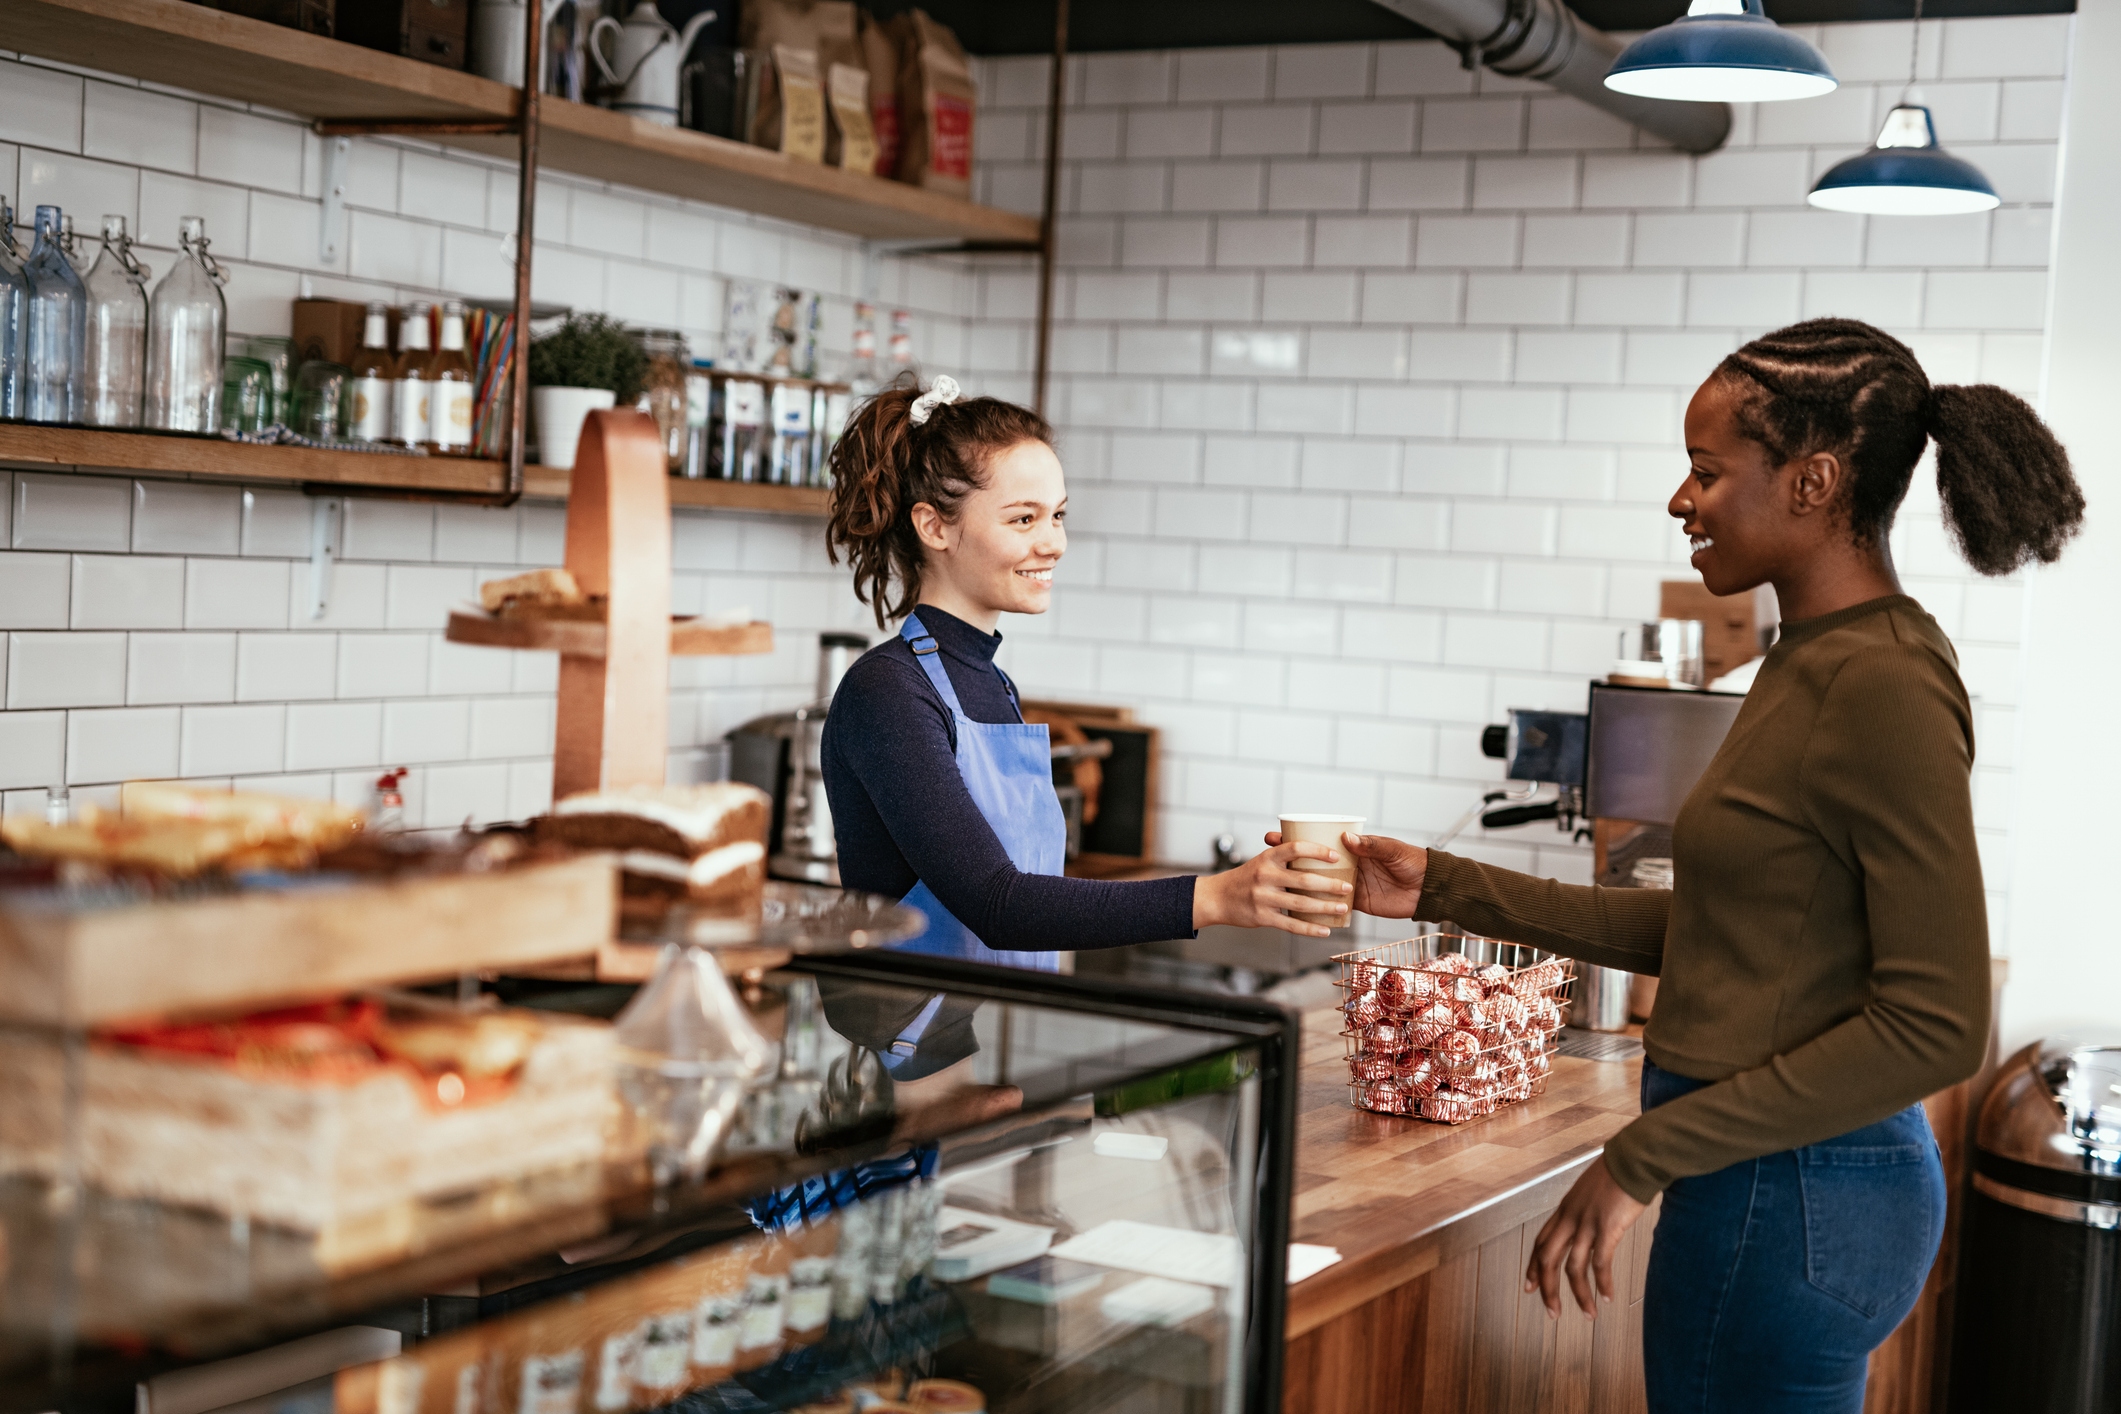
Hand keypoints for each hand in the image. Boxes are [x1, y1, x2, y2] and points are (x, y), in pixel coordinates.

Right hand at [1193, 840, 1348, 936]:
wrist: (1217, 897)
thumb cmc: (1246, 877)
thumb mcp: (1261, 860)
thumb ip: (1284, 856)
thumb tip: (1316, 848)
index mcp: (1268, 858)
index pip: (1296, 848)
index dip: (1317, 851)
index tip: (1336, 856)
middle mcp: (1265, 875)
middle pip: (1303, 879)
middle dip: (1329, 884)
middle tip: (1348, 887)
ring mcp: (1263, 897)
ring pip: (1300, 904)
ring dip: (1325, 907)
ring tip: (1342, 908)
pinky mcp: (1262, 917)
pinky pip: (1290, 925)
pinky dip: (1309, 929)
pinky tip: (1325, 930)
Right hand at [1264, 831, 1426, 918]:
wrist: (1430, 890)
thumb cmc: (1413, 863)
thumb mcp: (1392, 851)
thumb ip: (1372, 845)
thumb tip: (1346, 839)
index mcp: (1352, 848)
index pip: (1317, 841)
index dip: (1295, 838)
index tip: (1273, 836)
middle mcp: (1346, 866)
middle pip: (1310, 863)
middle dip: (1288, 862)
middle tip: (1264, 862)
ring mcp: (1348, 886)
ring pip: (1316, 887)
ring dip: (1298, 888)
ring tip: (1274, 889)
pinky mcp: (1355, 905)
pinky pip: (1331, 909)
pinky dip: (1316, 911)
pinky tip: (1296, 913)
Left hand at [1524, 1155, 1646, 1318]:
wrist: (1636, 1157)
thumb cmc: (1620, 1171)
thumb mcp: (1592, 1190)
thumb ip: (1587, 1208)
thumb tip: (1591, 1221)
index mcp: (1565, 1208)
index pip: (1541, 1241)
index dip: (1533, 1266)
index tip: (1530, 1287)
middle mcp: (1570, 1217)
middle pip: (1548, 1259)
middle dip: (1547, 1288)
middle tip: (1552, 1312)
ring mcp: (1587, 1222)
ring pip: (1573, 1268)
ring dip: (1579, 1295)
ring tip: (1589, 1315)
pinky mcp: (1607, 1228)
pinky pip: (1600, 1263)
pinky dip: (1602, 1283)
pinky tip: (1607, 1296)